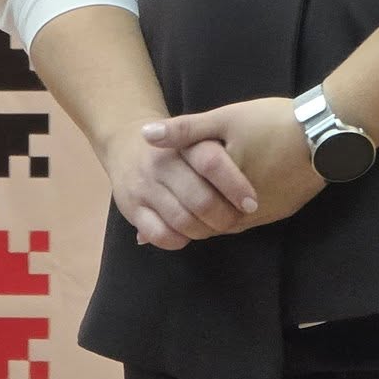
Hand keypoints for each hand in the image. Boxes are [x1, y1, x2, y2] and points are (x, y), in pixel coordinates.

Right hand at [97, 118, 258, 251]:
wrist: (126, 144)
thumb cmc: (176, 147)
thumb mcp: (195, 138)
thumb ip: (220, 157)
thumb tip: (250, 191)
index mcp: (182, 142)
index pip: (211, 162)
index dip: (235, 185)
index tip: (252, 203)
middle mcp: (161, 163)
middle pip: (200, 198)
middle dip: (224, 216)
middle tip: (237, 221)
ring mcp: (144, 186)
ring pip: (182, 219)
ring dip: (204, 230)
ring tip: (216, 228)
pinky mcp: (131, 208)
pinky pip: (159, 234)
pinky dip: (178, 240)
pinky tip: (187, 235)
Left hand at [143, 97, 325, 231]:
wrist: (326, 132)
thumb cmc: (273, 123)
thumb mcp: (226, 119)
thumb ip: (185, 130)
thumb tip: (145, 136)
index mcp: (225, 191)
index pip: (191, 215)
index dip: (171, 215)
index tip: (156, 217)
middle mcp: (246, 211)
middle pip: (211, 225)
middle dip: (191, 220)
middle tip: (170, 217)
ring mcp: (267, 214)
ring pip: (231, 225)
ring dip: (214, 218)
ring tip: (199, 207)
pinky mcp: (284, 210)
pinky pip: (251, 219)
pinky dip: (236, 212)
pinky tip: (232, 200)